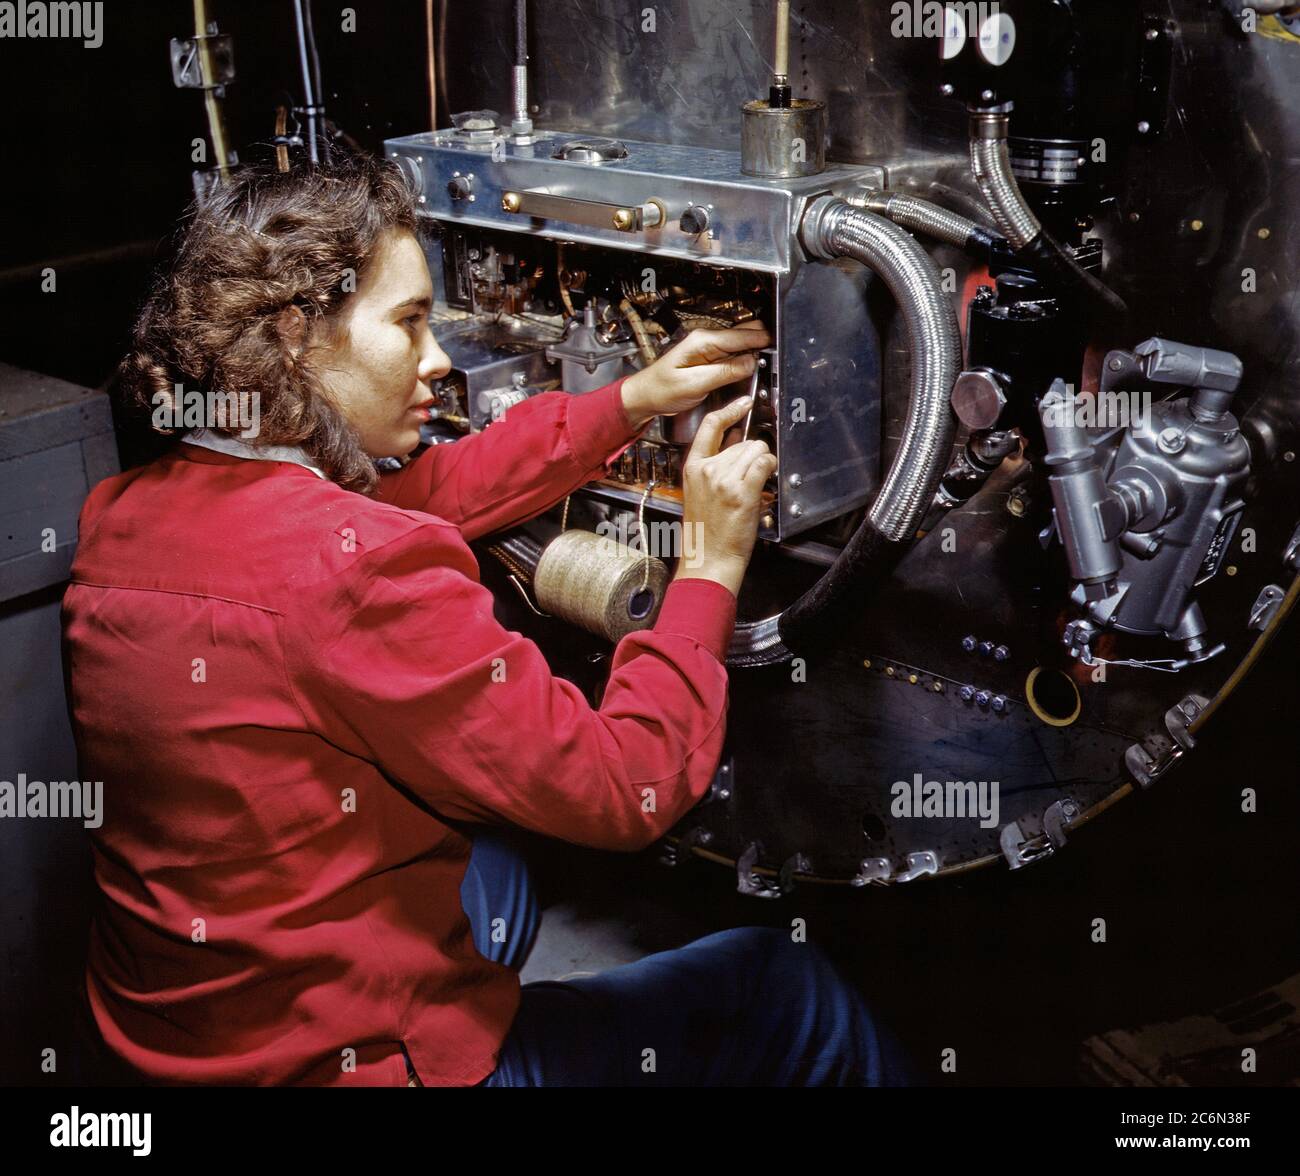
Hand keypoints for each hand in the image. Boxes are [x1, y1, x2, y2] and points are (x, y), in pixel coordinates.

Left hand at [620, 321, 771, 427]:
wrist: (646, 395)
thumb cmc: (662, 389)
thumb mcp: (694, 384)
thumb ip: (724, 372)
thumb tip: (750, 363)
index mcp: (703, 341)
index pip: (741, 335)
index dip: (761, 342)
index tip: (777, 349)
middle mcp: (707, 340)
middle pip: (745, 334)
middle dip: (761, 345)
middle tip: (774, 360)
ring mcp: (709, 348)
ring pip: (741, 344)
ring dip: (754, 352)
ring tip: (766, 365)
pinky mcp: (711, 358)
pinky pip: (734, 354)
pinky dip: (745, 359)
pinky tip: (750, 369)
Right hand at [673, 393, 777, 597]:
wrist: (708, 559)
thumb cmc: (705, 533)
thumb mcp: (698, 493)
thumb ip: (713, 466)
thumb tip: (734, 441)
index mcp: (692, 468)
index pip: (710, 426)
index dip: (730, 410)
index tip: (743, 402)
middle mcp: (707, 469)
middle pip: (742, 441)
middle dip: (752, 455)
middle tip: (750, 478)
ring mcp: (724, 479)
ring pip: (756, 450)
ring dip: (762, 463)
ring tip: (755, 485)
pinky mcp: (741, 491)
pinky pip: (764, 463)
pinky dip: (770, 467)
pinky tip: (765, 480)